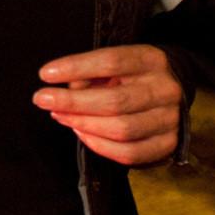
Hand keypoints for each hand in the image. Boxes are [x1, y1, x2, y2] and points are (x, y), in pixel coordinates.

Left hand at [33, 45, 181, 164]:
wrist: (172, 89)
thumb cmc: (131, 74)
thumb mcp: (114, 64)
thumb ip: (91, 75)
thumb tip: (66, 94)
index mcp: (151, 60)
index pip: (111, 61)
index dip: (76, 67)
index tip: (45, 74)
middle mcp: (166, 89)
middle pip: (115, 101)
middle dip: (72, 103)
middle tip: (42, 99)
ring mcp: (171, 119)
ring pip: (121, 130)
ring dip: (83, 125)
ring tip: (60, 116)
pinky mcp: (168, 144)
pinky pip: (130, 154)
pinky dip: (99, 146)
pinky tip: (81, 133)